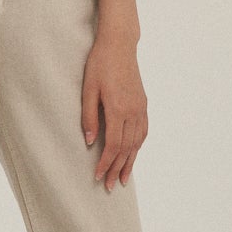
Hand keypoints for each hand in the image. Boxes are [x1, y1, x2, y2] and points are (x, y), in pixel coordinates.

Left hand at [81, 34, 147, 188]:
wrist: (119, 45)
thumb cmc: (100, 64)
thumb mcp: (88, 89)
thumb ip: (89, 116)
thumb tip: (89, 141)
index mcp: (118, 109)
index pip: (112, 145)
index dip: (105, 163)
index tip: (97, 176)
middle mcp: (133, 111)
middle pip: (126, 148)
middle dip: (117, 169)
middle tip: (109, 186)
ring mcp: (140, 108)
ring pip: (137, 142)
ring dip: (130, 162)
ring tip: (122, 178)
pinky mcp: (143, 103)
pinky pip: (143, 131)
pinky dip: (138, 146)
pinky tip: (133, 154)